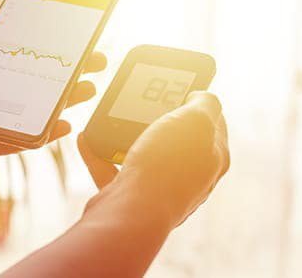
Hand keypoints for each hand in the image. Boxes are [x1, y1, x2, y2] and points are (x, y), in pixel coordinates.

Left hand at [0, 10, 106, 168]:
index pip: (12, 54)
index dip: (40, 47)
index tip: (68, 37)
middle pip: (27, 83)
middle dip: (60, 74)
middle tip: (93, 63)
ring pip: (25, 112)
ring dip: (57, 104)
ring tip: (86, 92)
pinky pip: (8, 142)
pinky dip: (35, 137)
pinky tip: (60, 127)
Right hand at [78, 91, 228, 226]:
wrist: (132, 214)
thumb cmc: (166, 167)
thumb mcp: (196, 120)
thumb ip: (205, 103)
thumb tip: (201, 97)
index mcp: (214, 158)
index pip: (213, 122)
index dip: (197, 101)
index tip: (178, 87)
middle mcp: (191, 177)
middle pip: (176, 137)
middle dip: (158, 117)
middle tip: (142, 100)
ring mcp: (160, 189)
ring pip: (144, 153)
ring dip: (125, 134)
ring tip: (112, 117)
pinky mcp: (131, 198)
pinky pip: (113, 170)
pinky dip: (100, 154)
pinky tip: (87, 139)